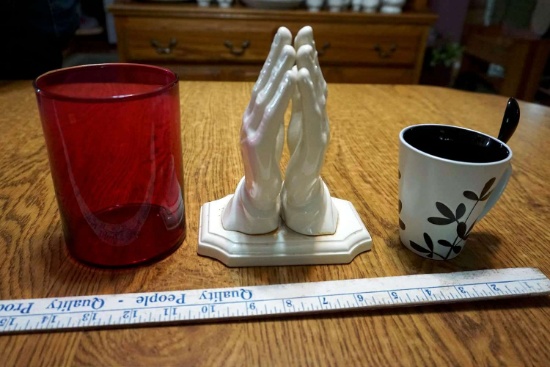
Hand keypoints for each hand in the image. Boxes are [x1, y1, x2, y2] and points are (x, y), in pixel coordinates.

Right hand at [222, 27, 296, 233]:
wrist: (260, 194)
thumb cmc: (267, 163)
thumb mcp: (269, 132)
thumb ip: (271, 112)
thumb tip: (275, 89)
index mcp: (254, 116)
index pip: (264, 83)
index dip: (273, 59)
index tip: (284, 37)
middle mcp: (249, 119)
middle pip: (262, 83)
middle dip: (274, 56)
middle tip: (284, 31)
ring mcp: (249, 131)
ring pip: (266, 95)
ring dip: (278, 71)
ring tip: (290, 50)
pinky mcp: (256, 144)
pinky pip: (272, 115)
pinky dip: (282, 95)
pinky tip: (291, 79)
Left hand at [281, 30, 337, 235]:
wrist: (301, 189)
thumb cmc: (299, 155)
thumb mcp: (297, 124)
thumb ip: (299, 102)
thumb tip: (296, 76)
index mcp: (311, 113)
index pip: (310, 81)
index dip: (307, 57)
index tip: (302, 32)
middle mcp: (319, 118)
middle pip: (316, 83)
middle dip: (310, 57)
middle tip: (306, 32)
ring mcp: (320, 131)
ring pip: (317, 96)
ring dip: (310, 72)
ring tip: (303, 51)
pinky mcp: (316, 146)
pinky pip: (311, 117)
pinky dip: (306, 96)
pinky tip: (299, 79)